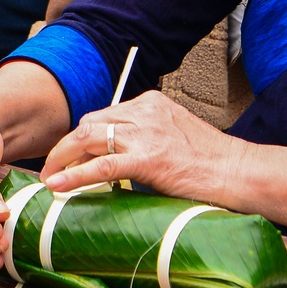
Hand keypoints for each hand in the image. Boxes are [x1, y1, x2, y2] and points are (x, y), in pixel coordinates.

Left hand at [41, 90, 241, 202]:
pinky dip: (75, 175)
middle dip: (65, 146)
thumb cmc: (209, 161)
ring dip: (62, 158)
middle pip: (89, 123)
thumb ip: (144, 137)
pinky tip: (59, 185)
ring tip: (49, 177)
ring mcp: (146, 134)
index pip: (103, 115)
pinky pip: (102, 166)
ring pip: (89, 138)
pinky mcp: (148, 159)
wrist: (237, 171)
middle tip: (52, 167)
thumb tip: (112, 157)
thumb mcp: (172, 135)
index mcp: (151, 102)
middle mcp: (145, 111)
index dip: (81, 138)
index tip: (68, 156)